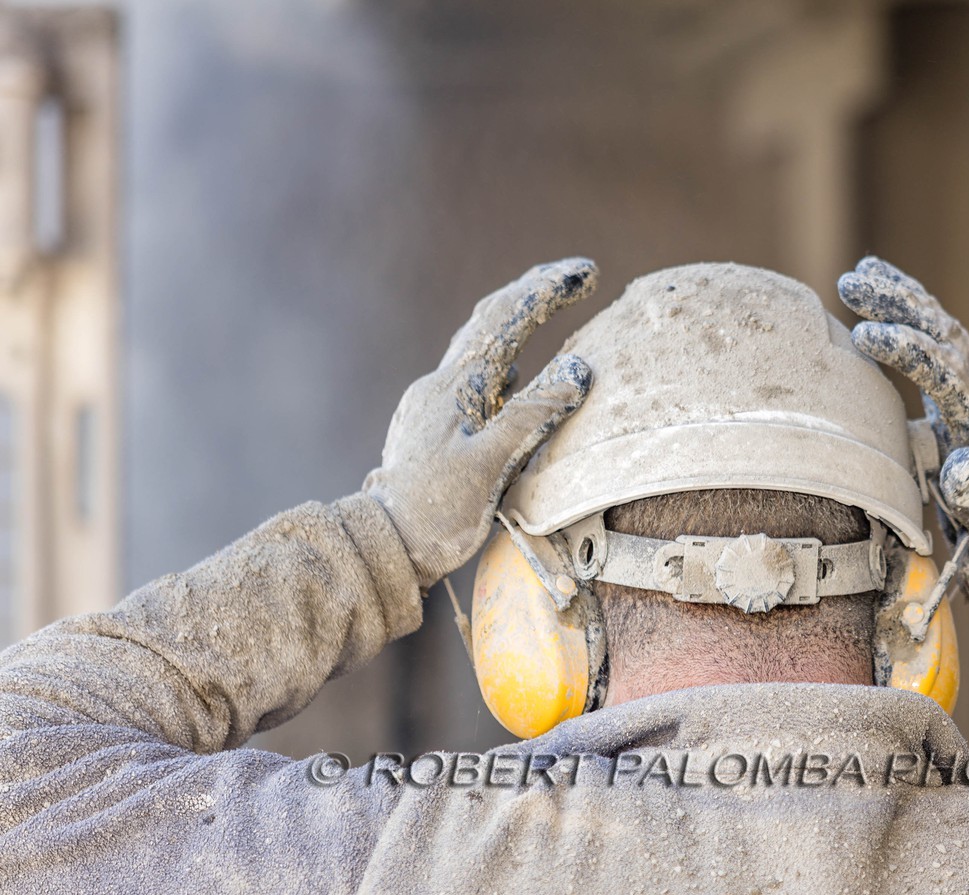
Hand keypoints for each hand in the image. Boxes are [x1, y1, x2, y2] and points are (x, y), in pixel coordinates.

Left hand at [364, 258, 596, 588]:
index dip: (546, 290)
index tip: (586, 272)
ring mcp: (435, 407)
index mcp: (454, 386)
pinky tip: (517, 374)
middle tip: (575, 278)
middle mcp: (440, 387)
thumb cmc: (433, 513)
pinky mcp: (436, 430)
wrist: (382, 547)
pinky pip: (478, 381)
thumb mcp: (490, 464)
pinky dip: (506, 363)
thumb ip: (532, 414)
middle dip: (532, 296)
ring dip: (518, 326)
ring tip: (548, 309)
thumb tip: (578, 369)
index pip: (504, 318)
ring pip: (482, 351)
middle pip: (489, 324)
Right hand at [838, 256, 968, 648]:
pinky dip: (908, 332)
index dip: (910, 350)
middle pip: (949, 339)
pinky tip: (879, 319)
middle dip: (904, 305)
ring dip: (906, 306)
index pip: (951, 373)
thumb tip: (964, 462)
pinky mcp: (961, 423)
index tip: (865, 336)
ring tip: (861, 276)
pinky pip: (935, 364)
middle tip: (852, 280)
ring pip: (944, 341)